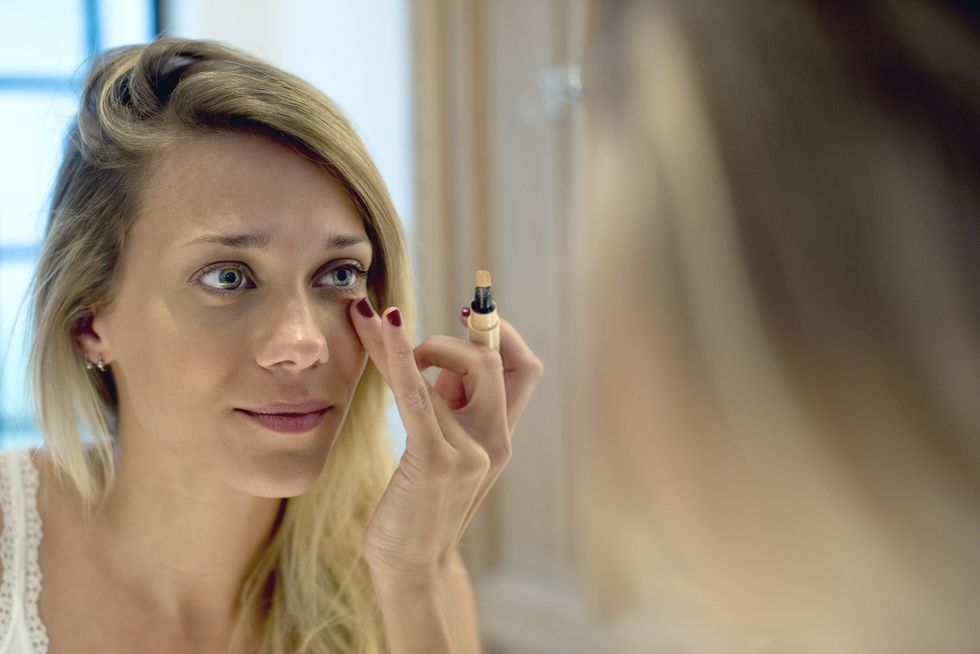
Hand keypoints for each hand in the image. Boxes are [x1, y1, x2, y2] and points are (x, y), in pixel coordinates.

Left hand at [349, 298, 542, 576]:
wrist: (411, 567)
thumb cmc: (419, 508)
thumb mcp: (447, 454)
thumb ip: (451, 412)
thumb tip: (436, 362)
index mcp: (501, 436)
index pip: (526, 369)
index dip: (503, 334)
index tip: (470, 313)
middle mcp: (495, 441)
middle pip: (494, 362)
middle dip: (452, 339)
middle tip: (412, 345)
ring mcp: (469, 451)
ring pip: (439, 376)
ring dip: (399, 346)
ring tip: (367, 327)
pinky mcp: (434, 459)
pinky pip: (416, 394)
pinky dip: (397, 356)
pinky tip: (380, 329)